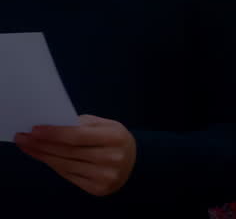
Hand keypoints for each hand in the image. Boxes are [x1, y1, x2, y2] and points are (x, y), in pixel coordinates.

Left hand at [14, 115, 136, 195]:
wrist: (134, 162)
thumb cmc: (113, 139)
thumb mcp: (105, 125)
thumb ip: (81, 124)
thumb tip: (51, 125)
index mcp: (115, 137)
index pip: (77, 136)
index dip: (54, 133)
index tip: (34, 130)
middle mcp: (112, 158)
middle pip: (68, 152)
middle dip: (43, 144)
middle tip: (24, 138)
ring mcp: (105, 175)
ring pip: (65, 165)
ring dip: (43, 155)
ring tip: (29, 147)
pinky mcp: (98, 188)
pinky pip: (69, 175)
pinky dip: (53, 165)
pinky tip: (44, 157)